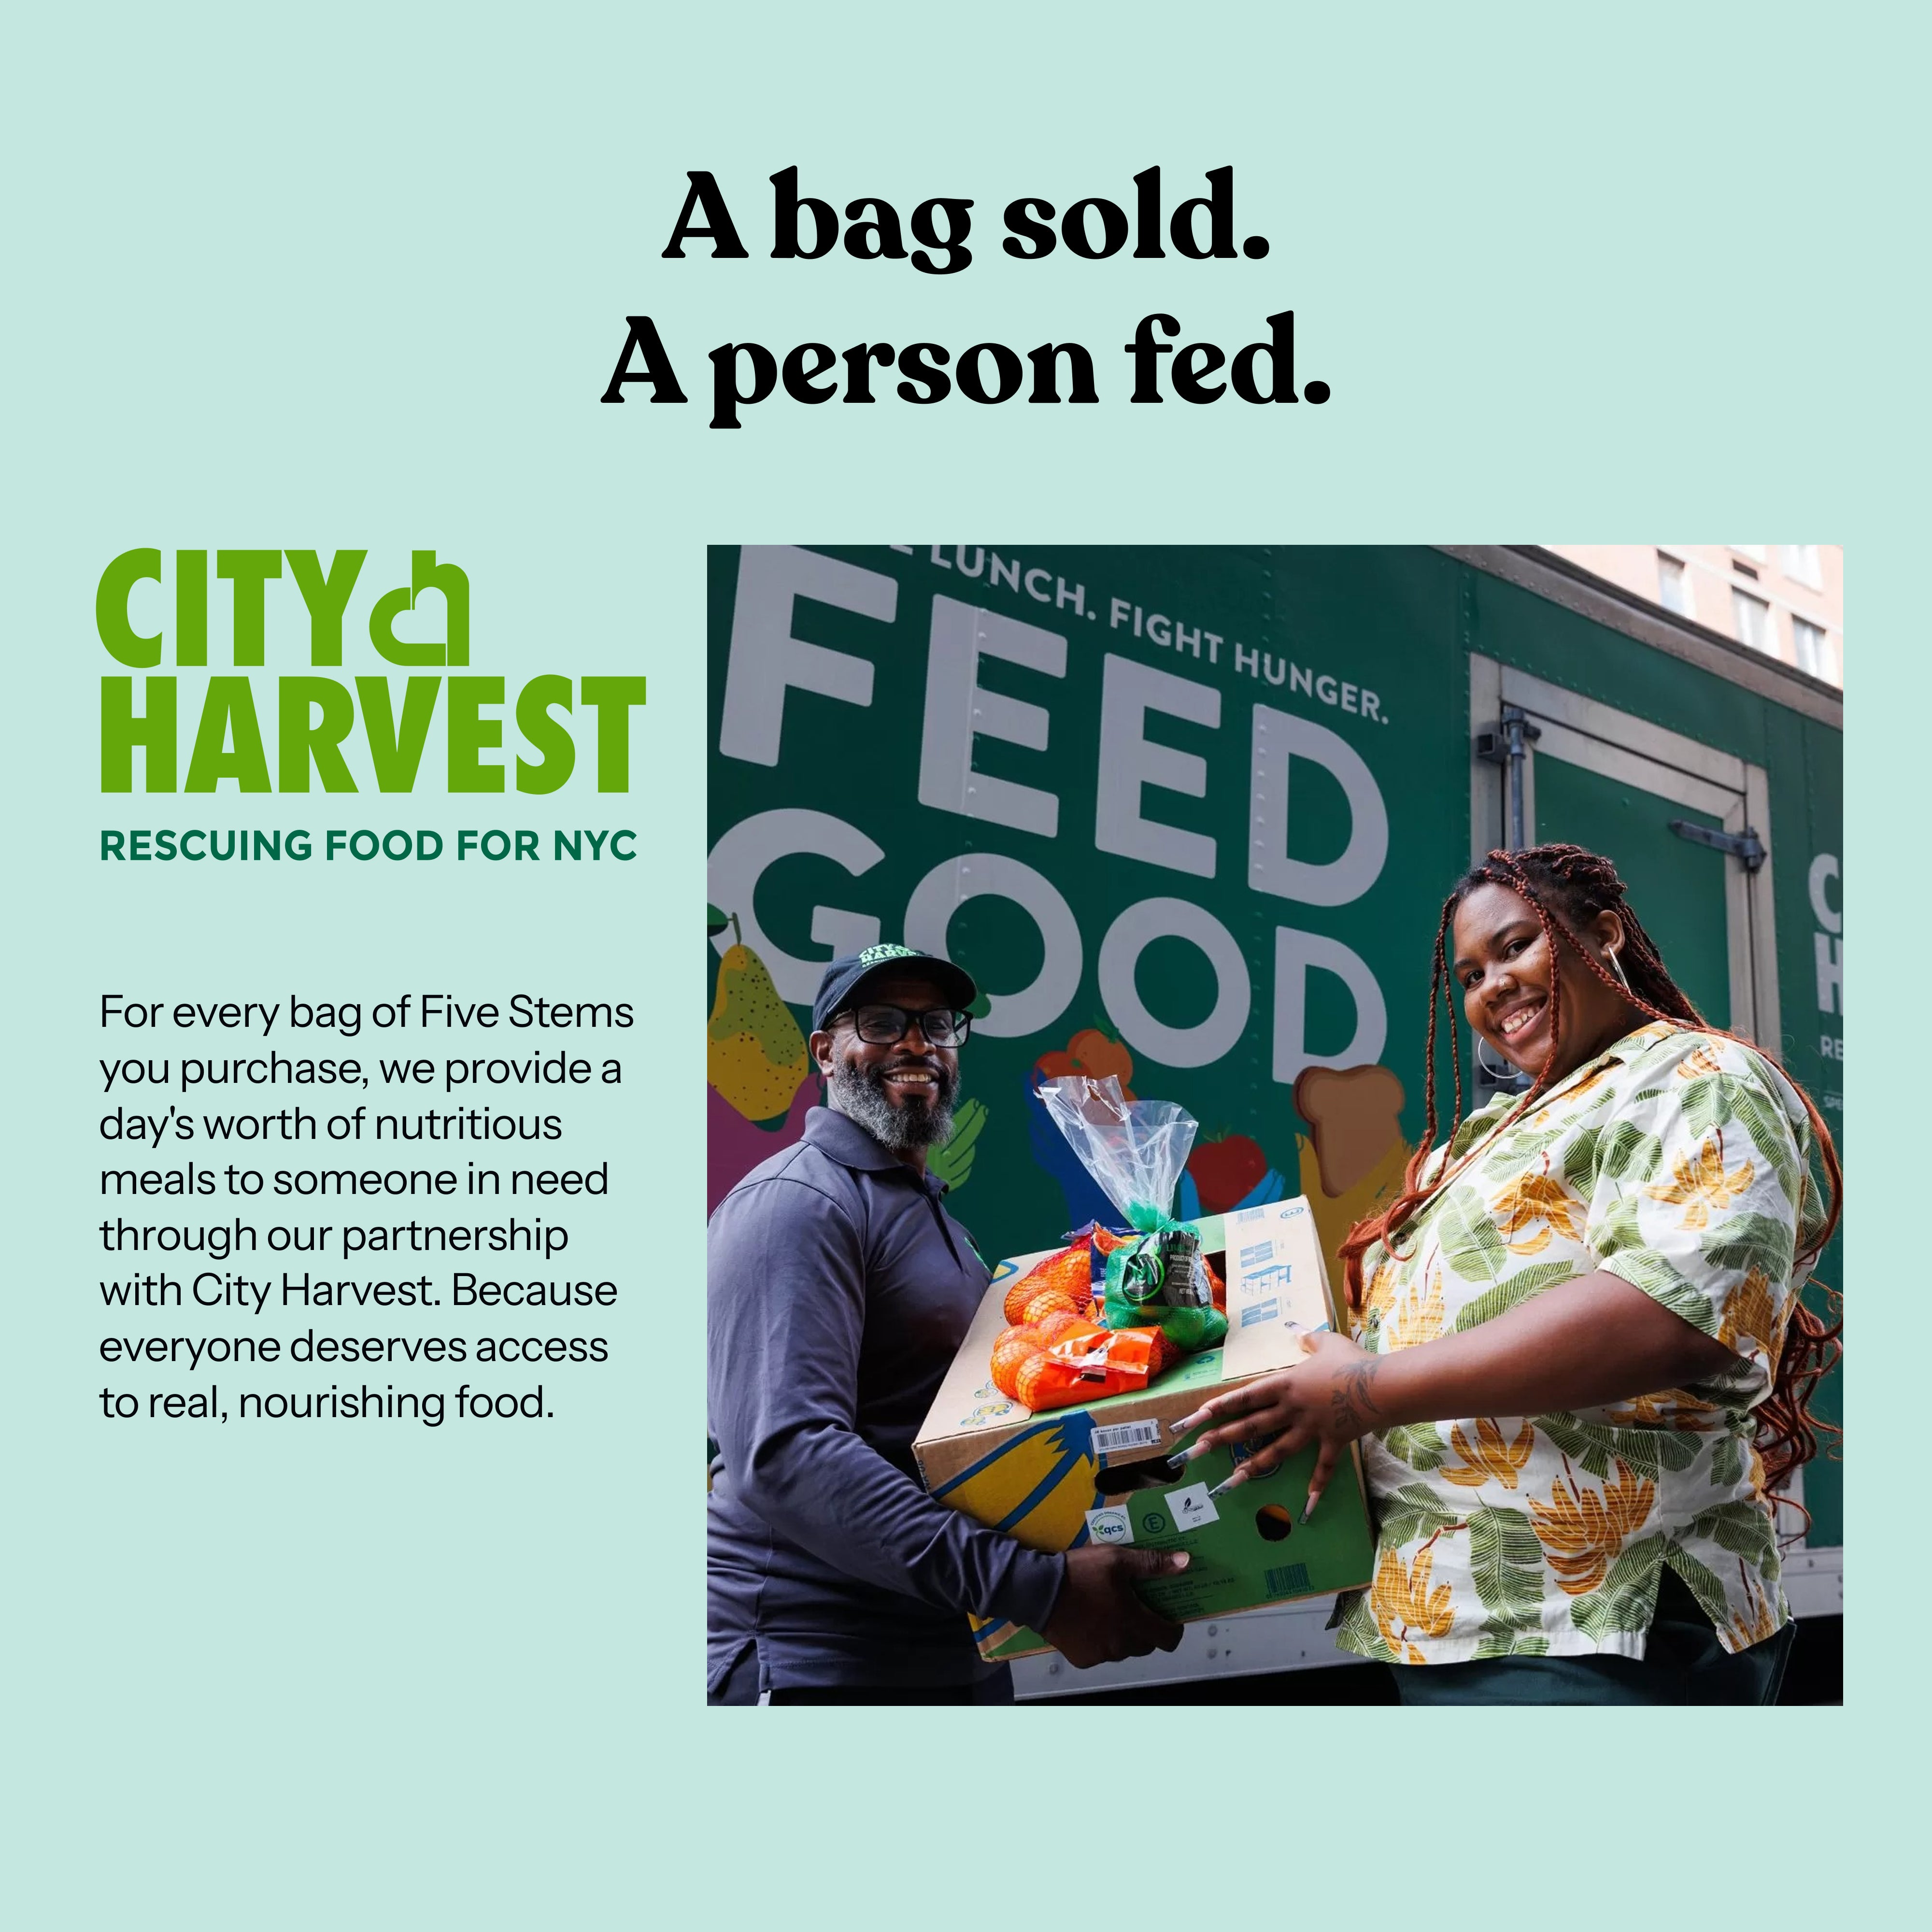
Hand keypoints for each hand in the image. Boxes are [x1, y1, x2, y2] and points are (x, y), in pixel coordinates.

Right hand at [1040, 1545, 1188, 1669]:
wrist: (1038, 1590)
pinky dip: (1101, 1641)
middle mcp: (1121, 1645)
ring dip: (1123, 1635)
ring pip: (1123, 1649)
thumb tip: (1186, 1562)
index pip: (1168, 1638)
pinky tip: (1091, 1622)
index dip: (1174, 1629)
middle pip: (1146, 1644)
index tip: (1169, 1617)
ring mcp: (1101, 1654)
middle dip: (1147, 1629)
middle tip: (1136, 1607)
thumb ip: (1152, 1563)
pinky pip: (1101, 1653)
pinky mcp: (1082, 1659)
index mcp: (1134, 1621)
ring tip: (1110, 1612)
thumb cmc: (1082, 1572)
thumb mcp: (1117, 1560)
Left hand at [1170, 1329, 1380, 1520]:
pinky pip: (1323, 1468)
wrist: (1383, 1385)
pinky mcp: (1333, 1443)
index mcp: (1286, 1384)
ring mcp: (1312, 1429)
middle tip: (1197, 1450)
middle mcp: (1293, 1409)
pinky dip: (1316, 1486)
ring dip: (1254, 1465)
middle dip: (1222, 1438)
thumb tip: (1297, 1328)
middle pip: (1252, 1425)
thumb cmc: (1353, 1361)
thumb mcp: (1326, 1341)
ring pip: (1277, 1451)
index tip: (1197, 1416)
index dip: (1220, 1406)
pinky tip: (1307, 1506)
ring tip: (1231, 1480)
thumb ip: (1308, 1338)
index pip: (1246, 1396)